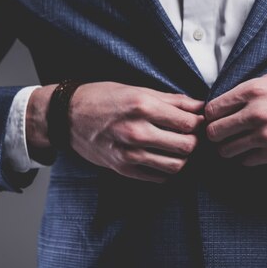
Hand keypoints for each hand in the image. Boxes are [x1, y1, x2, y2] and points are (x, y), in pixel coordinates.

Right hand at [27, 82, 204, 182]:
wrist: (67, 116)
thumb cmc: (102, 98)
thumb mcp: (138, 89)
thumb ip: (172, 100)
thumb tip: (200, 107)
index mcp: (142, 106)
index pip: (188, 123)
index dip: (200, 123)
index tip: (199, 121)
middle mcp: (136, 132)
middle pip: (186, 146)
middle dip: (195, 141)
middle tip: (193, 135)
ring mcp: (129, 154)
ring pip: (176, 166)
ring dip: (184, 158)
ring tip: (180, 148)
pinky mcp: (123, 169)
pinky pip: (158, 178)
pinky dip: (168, 170)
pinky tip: (164, 158)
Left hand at [205, 74, 266, 165]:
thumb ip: (246, 93)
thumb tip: (221, 106)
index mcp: (253, 91)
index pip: (212, 109)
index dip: (211, 115)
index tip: (216, 118)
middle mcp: (256, 113)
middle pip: (214, 132)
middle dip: (215, 134)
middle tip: (222, 133)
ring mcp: (266, 136)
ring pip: (226, 151)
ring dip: (228, 148)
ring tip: (236, 143)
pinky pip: (246, 161)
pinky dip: (246, 157)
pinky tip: (254, 149)